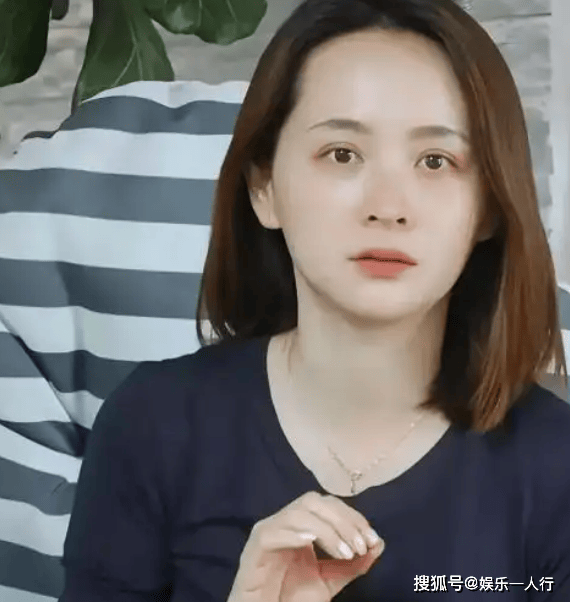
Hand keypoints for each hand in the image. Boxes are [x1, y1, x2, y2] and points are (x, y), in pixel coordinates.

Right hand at [227, 491, 384, 601]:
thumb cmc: (292, 599)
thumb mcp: (330, 581)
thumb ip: (353, 564)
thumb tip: (379, 543)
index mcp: (302, 525)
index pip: (329, 505)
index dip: (352, 516)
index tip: (373, 539)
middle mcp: (285, 523)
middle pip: (313, 501)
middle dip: (342, 519)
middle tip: (359, 545)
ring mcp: (268, 532)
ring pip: (297, 513)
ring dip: (326, 529)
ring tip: (345, 553)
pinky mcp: (254, 547)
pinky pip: (271, 532)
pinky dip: (292, 533)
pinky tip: (310, 543)